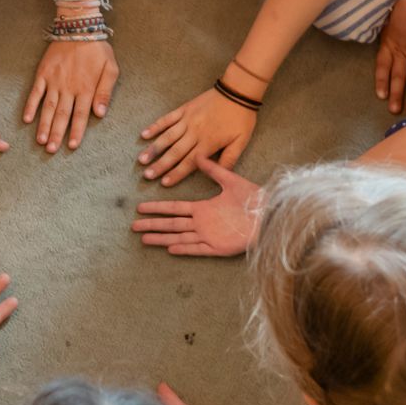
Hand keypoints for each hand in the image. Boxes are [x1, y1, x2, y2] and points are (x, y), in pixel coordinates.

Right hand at [26, 38, 118, 151]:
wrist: (79, 27)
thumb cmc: (98, 49)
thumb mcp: (111, 68)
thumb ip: (105, 92)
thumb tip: (100, 114)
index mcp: (86, 88)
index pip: (81, 115)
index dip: (76, 132)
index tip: (71, 146)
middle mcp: (69, 87)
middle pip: (62, 115)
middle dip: (57, 134)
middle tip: (51, 151)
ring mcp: (54, 81)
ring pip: (48, 108)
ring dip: (44, 125)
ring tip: (41, 141)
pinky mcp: (43, 73)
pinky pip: (35, 92)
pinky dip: (30, 106)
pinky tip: (26, 120)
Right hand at [132, 156, 259, 256]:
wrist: (271, 213)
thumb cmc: (254, 198)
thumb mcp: (231, 181)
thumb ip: (214, 170)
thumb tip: (197, 155)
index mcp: (204, 208)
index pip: (175, 208)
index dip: (158, 208)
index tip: (142, 207)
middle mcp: (202, 223)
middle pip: (172, 224)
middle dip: (153, 225)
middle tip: (134, 226)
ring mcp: (209, 236)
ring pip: (180, 237)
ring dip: (162, 238)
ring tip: (144, 238)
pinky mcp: (219, 248)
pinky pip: (198, 249)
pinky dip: (184, 248)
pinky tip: (169, 248)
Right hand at [139, 87, 256, 185]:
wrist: (237, 91)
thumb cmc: (241, 118)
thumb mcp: (241, 142)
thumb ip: (229, 159)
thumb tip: (221, 174)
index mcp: (208, 143)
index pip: (190, 162)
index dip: (176, 174)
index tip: (164, 183)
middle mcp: (194, 133)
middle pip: (174, 152)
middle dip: (160, 165)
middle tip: (147, 176)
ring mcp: (187, 120)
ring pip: (167, 137)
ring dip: (154, 149)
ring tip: (142, 160)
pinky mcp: (184, 109)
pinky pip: (167, 119)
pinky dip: (155, 126)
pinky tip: (144, 134)